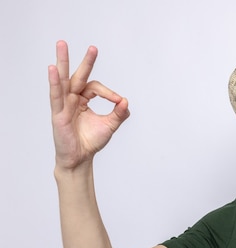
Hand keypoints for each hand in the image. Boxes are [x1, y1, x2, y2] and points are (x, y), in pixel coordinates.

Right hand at [49, 41, 129, 169]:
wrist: (81, 159)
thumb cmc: (91, 141)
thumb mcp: (110, 125)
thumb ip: (119, 113)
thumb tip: (126, 101)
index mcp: (83, 100)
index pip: (95, 87)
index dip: (109, 93)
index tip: (119, 102)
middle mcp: (72, 99)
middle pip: (78, 76)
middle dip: (85, 62)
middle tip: (93, 47)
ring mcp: (64, 105)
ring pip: (63, 80)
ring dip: (62, 61)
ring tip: (62, 44)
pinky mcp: (58, 113)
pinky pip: (55, 95)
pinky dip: (54, 82)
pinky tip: (53, 69)